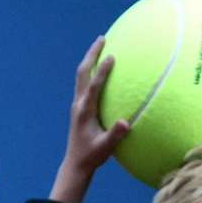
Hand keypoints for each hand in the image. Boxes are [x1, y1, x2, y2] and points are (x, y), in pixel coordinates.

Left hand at [49, 36, 129, 202]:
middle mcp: (78, 104)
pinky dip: (91, 70)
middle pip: (82, 73)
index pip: (94, 86)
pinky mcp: (79, 107)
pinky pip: (84, 83)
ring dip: (90, 59)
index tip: (111, 56)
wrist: (75, 163)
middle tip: (102, 39)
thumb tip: (125, 123)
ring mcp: (77, 104)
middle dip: (91, 55)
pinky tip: (100, 68)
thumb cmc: (92, 156)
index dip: (103, 71)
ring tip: (100, 46)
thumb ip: (114, 135)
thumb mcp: (105, 148)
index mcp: (84, 111)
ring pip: (81, 76)